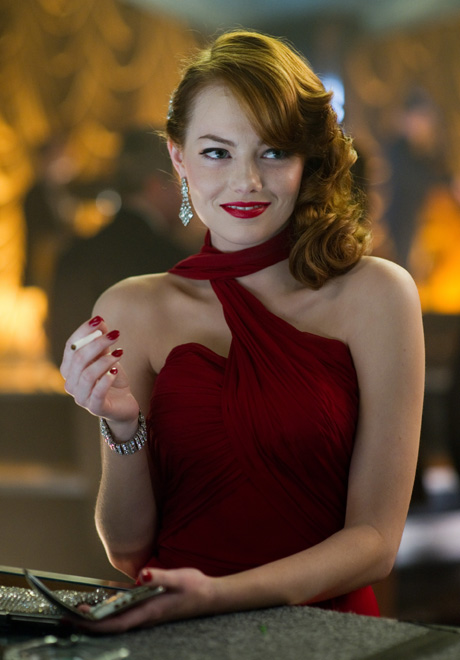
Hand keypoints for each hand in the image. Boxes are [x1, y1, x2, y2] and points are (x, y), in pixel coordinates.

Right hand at [60, 316, 138, 427]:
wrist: (123, 405)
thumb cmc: (112, 379)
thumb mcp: (107, 357)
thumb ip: (101, 342)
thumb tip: (100, 321)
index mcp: (69, 369)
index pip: (71, 347)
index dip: (83, 332)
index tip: (99, 320)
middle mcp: (70, 384)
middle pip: (78, 359)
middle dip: (97, 343)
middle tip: (116, 334)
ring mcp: (81, 398)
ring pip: (87, 375)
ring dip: (105, 360)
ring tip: (120, 352)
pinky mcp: (95, 408)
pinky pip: (97, 392)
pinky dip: (107, 379)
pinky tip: (116, 371)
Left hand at [75, 567, 215, 632]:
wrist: (211, 597)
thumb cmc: (195, 587)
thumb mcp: (178, 577)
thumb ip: (159, 576)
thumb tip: (141, 576)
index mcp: (149, 611)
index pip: (116, 623)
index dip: (95, 624)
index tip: (78, 619)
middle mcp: (145, 616)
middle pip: (112, 625)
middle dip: (89, 623)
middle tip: (68, 616)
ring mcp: (147, 614)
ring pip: (117, 621)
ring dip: (98, 618)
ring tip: (79, 611)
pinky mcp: (150, 610)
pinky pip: (126, 614)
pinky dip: (111, 611)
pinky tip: (105, 603)